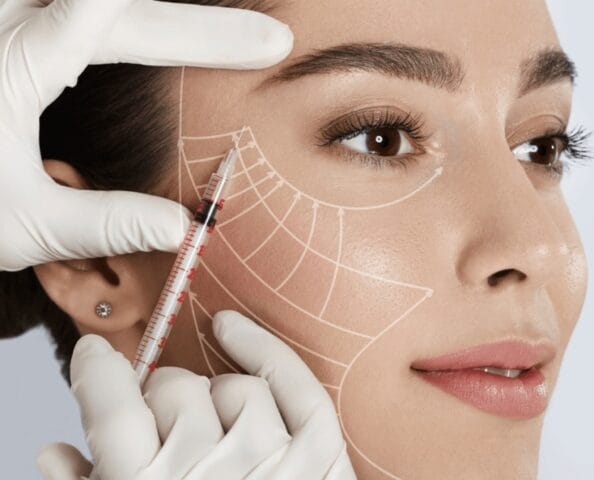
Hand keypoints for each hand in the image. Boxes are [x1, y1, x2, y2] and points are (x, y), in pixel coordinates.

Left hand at [0, 0, 292, 270]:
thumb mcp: (21, 225)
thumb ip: (107, 223)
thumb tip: (185, 228)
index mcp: (12, 63)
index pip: (123, 23)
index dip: (203, 32)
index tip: (267, 45)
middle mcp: (6, 23)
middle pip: (123, 5)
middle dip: (204, 24)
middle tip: (266, 39)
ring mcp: (4, 22)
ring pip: (93, 2)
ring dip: (161, 17)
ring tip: (216, 37)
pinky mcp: (6, 35)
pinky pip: (71, 13)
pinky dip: (120, 22)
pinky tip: (150, 35)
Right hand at [36, 311, 355, 479]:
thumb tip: (55, 453)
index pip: (113, 406)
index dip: (98, 369)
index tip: (95, 354)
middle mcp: (210, 474)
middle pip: (175, 392)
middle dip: (161, 398)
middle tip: (163, 420)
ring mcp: (273, 463)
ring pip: (233, 389)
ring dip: (213, 397)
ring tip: (210, 425)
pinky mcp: (320, 460)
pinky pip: (296, 386)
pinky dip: (266, 352)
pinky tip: (235, 331)